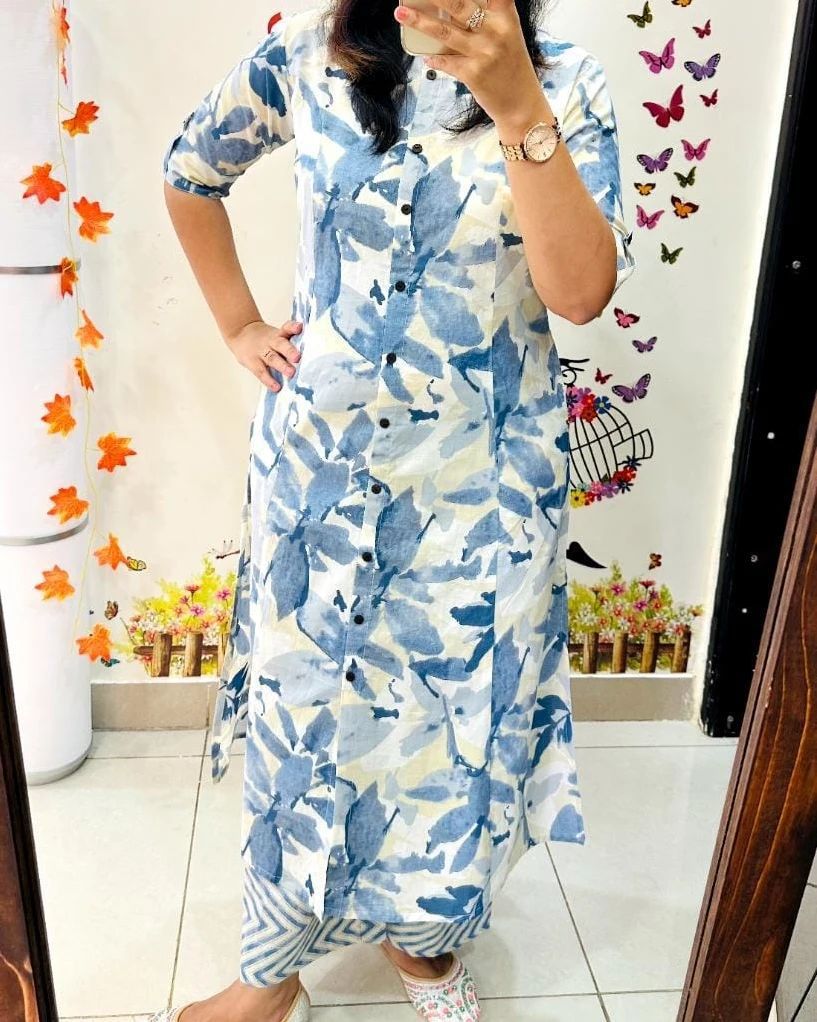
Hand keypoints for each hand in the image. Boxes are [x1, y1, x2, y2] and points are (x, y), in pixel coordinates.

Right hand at [226, 319, 301, 391]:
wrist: (241, 332)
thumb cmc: (266, 339)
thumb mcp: (277, 335)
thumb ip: (290, 344)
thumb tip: (311, 360)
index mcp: (279, 334)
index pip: (286, 328)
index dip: (292, 327)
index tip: (300, 327)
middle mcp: (271, 342)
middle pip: (280, 344)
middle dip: (289, 351)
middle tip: (298, 357)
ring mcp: (261, 352)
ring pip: (272, 358)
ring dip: (282, 366)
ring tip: (291, 373)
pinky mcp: (252, 362)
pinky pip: (261, 372)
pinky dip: (269, 380)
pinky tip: (276, 387)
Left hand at [393, 0, 543, 124]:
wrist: (521, 104)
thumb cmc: (510, 67)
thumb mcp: (506, 35)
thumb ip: (484, 20)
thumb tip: (446, 12)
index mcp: (506, 16)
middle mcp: (496, 31)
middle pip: (458, 4)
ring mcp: (484, 52)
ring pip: (444, 31)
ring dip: (419, 22)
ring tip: (401, 15)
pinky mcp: (474, 73)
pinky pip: (446, 61)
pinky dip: (434, 59)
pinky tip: (426, 58)